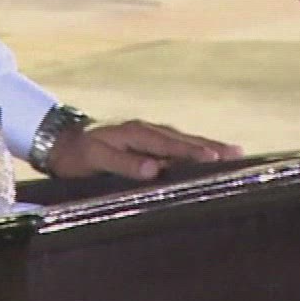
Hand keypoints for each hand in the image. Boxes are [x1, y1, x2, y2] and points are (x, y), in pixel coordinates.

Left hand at [45, 120, 239, 180]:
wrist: (61, 140)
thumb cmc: (77, 154)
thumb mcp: (95, 158)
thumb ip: (122, 163)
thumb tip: (153, 170)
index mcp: (137, 132)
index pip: (170, 144)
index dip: (192, 152)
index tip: (215, 158)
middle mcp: (146, 131)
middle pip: (183, 139)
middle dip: (210, 146)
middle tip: (238, 153)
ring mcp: (147, 136)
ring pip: (182, 141)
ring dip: (206, 146)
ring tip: (233, 152)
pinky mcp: (146, 143)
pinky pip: (174, 146)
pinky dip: (193, 150)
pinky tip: (207, 155)